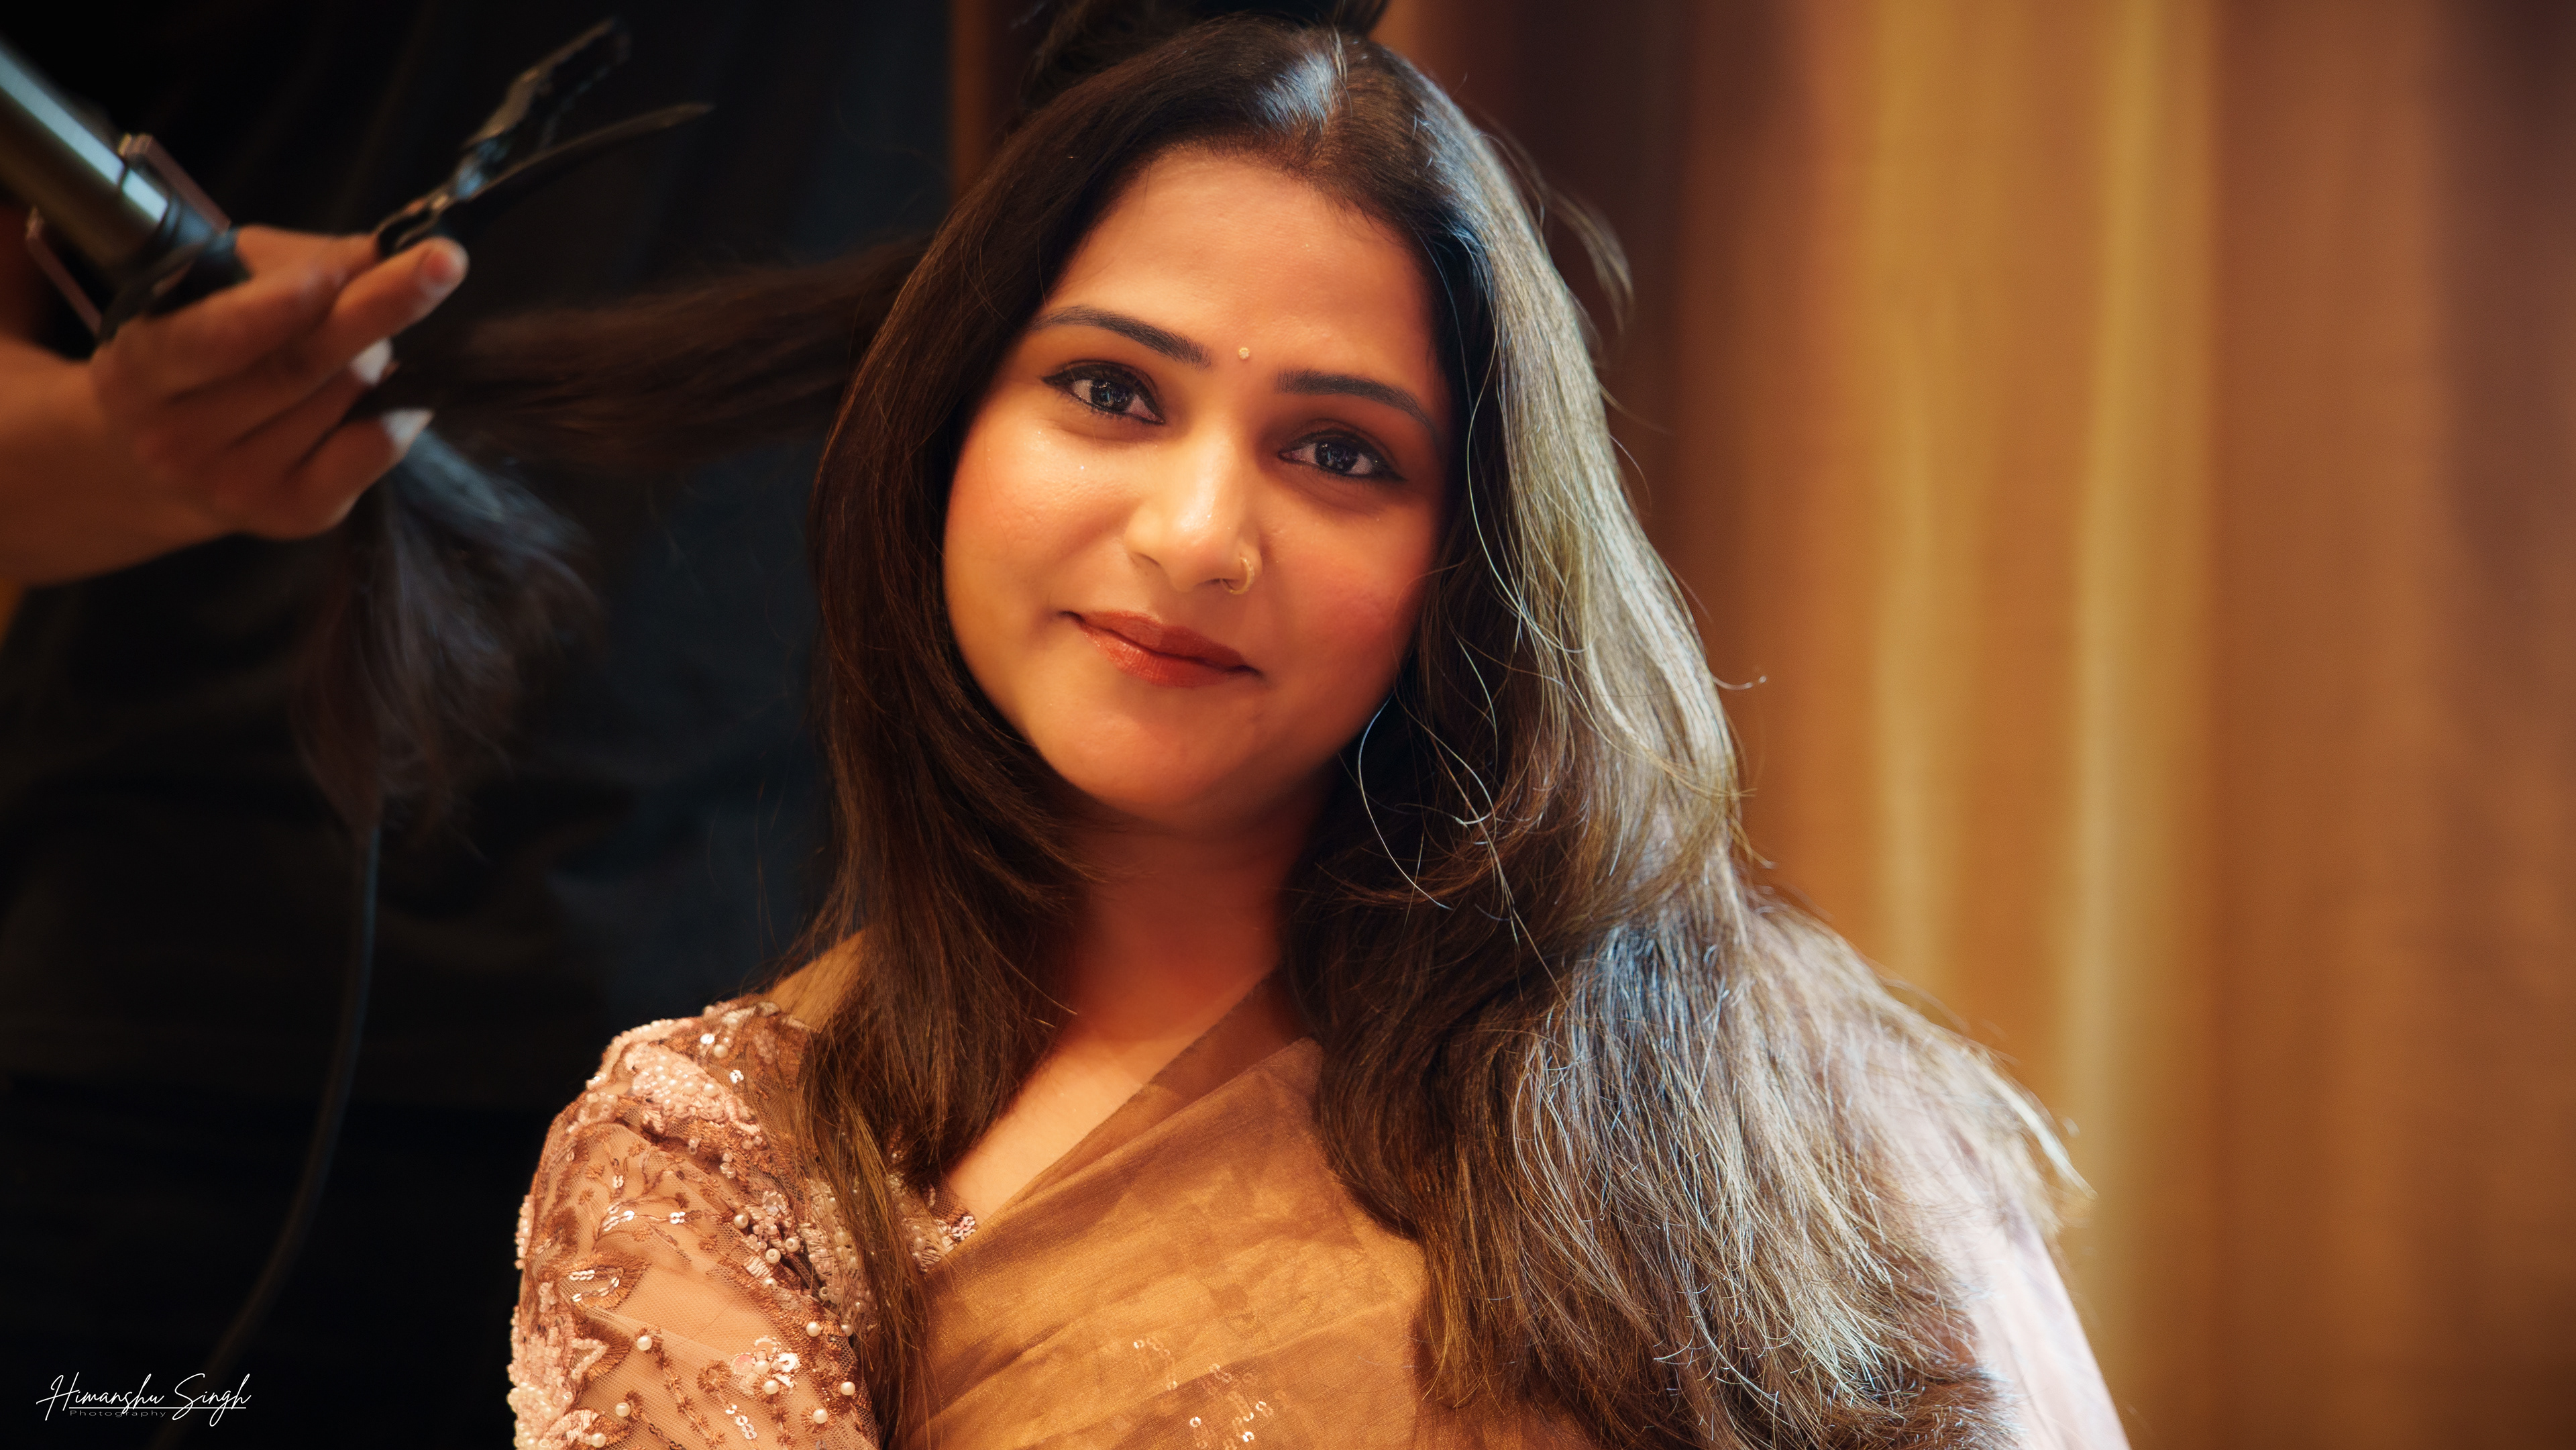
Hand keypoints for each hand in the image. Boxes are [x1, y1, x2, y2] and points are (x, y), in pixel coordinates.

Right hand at [0, 224, 467, 583]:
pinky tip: (405, 390)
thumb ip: (289, 267)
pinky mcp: (294, 513)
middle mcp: (180, 438)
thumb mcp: (214, 292)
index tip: (355, 262)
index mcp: (142, 371)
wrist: (161, 462)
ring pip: (343, 400)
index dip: (287, 301)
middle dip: (377, 310)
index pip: (219, 338)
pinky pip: (372, 449)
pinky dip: (401, 410)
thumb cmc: (199, 351)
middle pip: (300, 367)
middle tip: (442, 264)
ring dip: (377, 356)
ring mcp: (237, 484)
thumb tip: (380, 252)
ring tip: (368, 339)